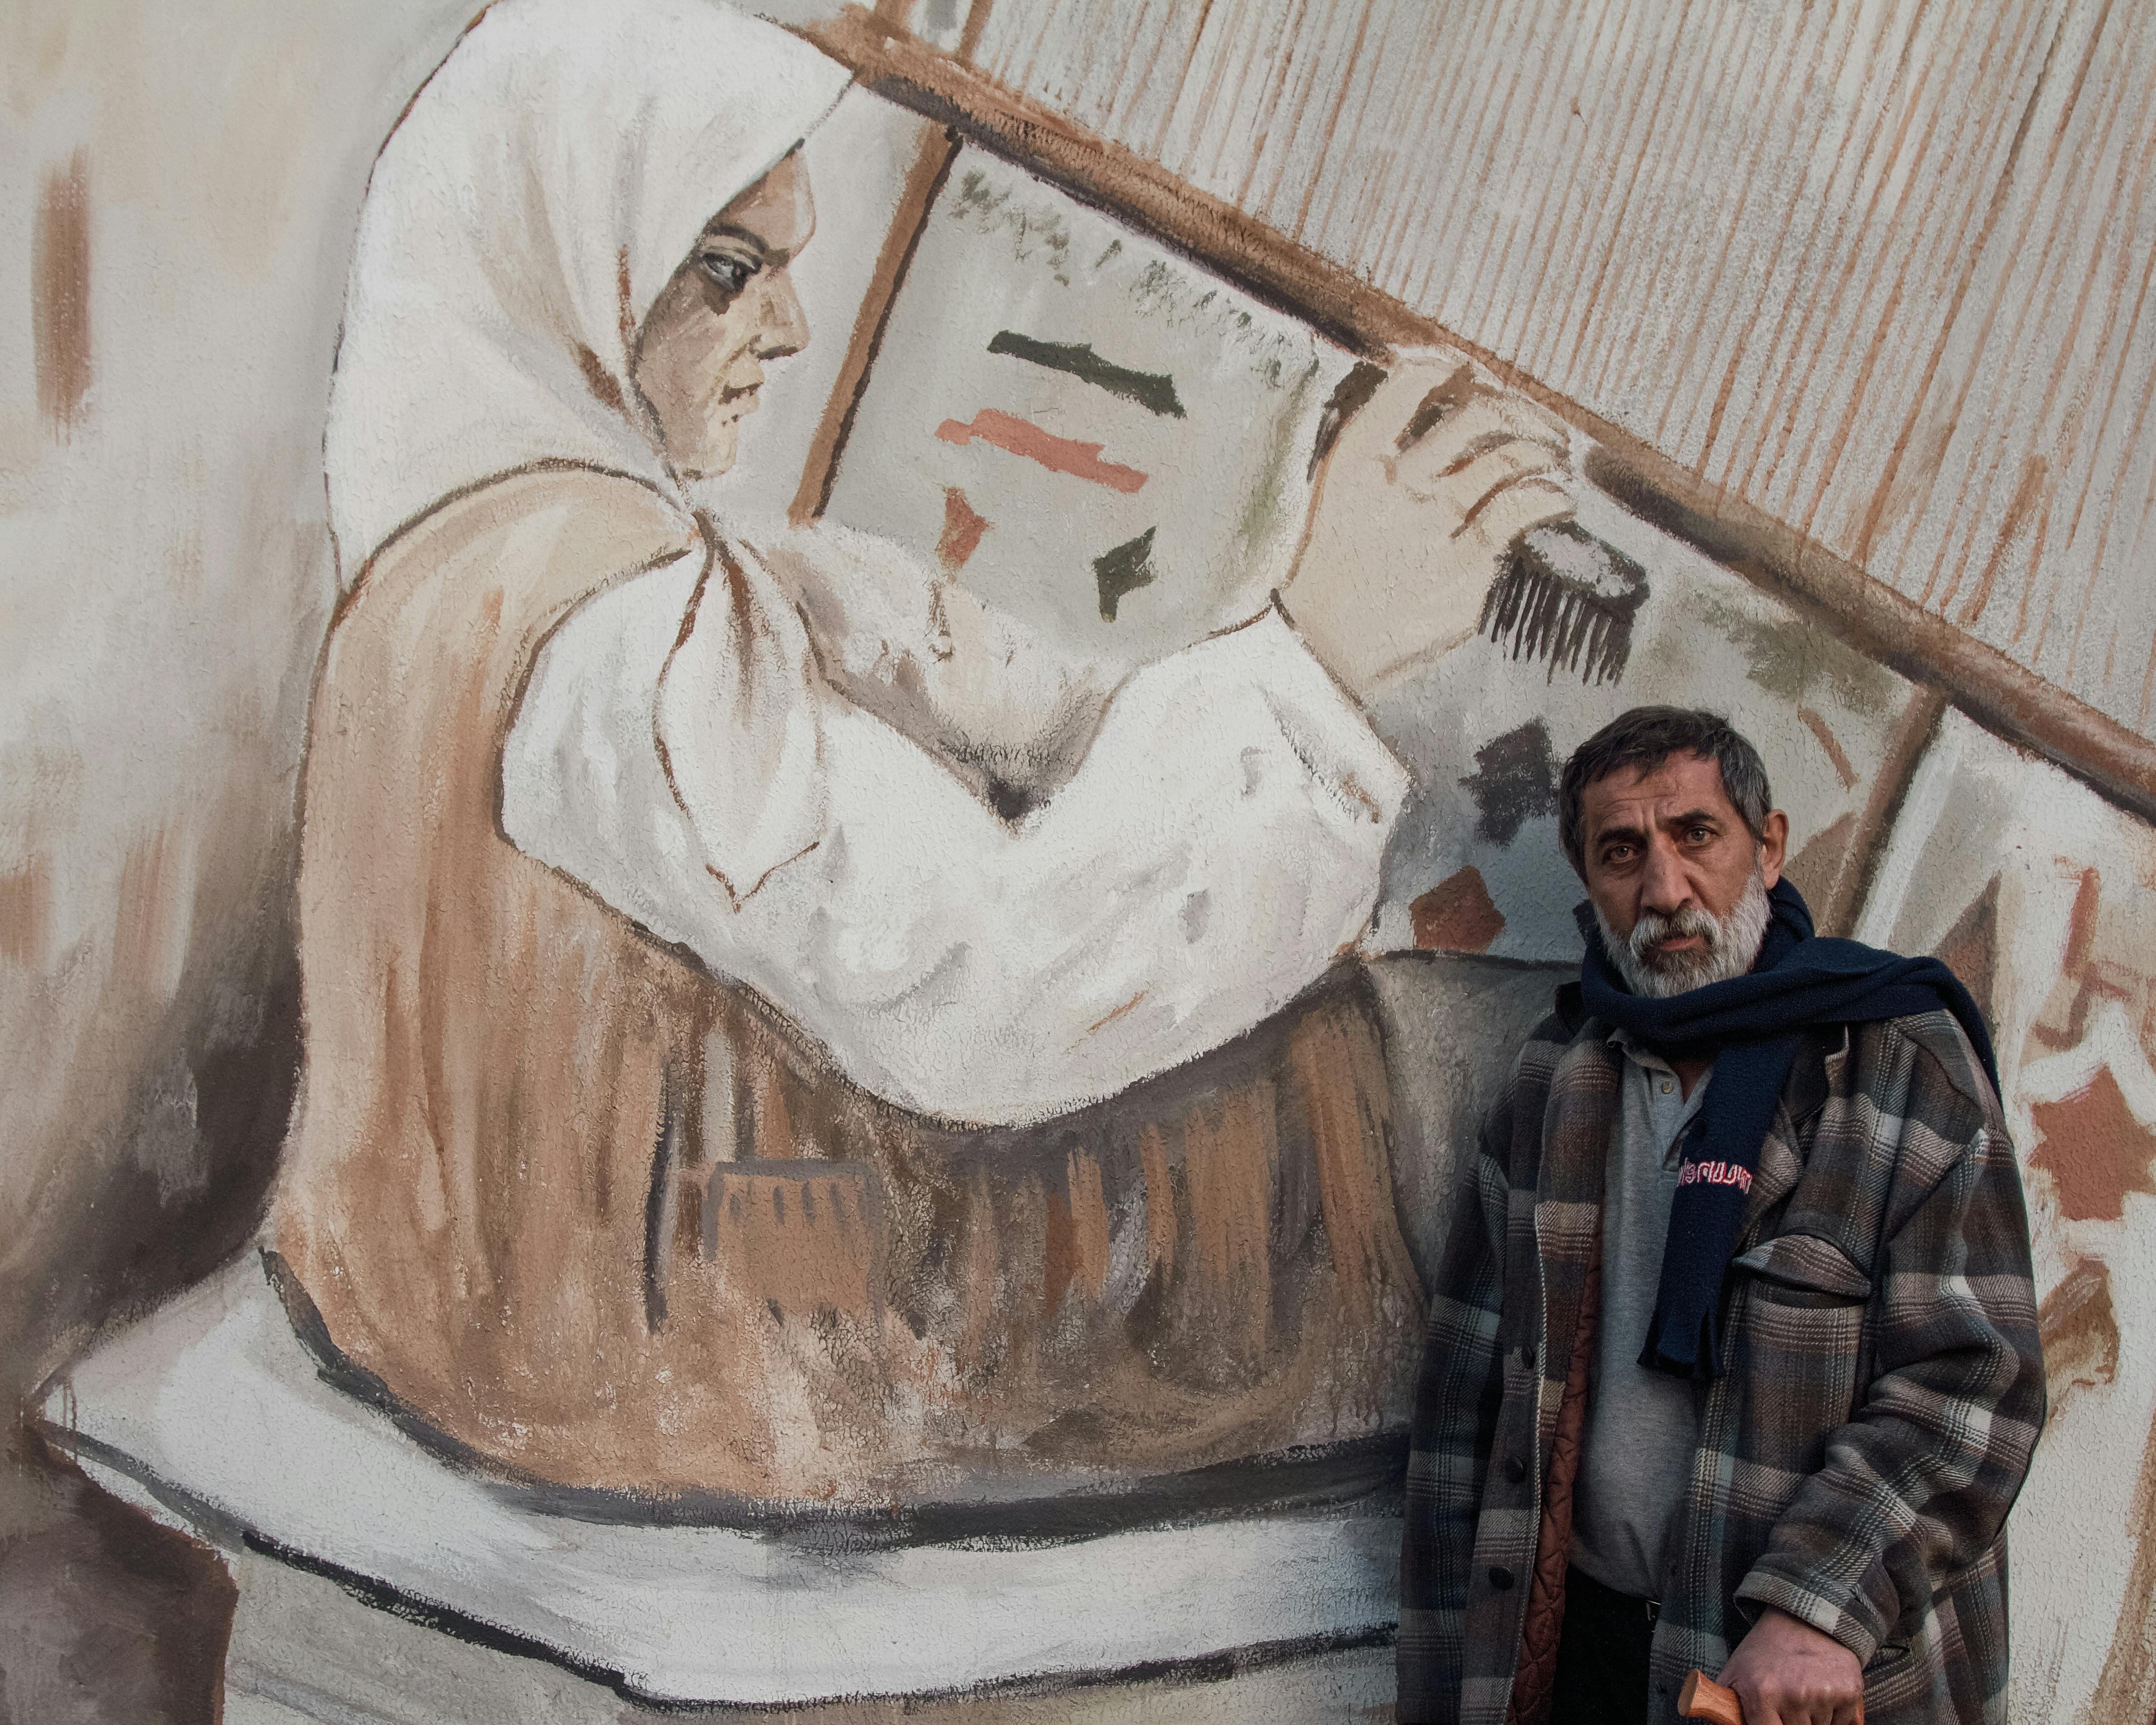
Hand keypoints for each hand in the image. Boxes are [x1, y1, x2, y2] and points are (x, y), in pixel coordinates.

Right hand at [1281, 347, 1572, 697]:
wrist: (1324, 650)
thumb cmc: (1336, 573)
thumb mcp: (1341, 500)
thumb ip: (1385, 457)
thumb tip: (1450, 416)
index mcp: (1355, 462)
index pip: (1408, 385)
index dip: (1448, 368)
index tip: (1469, 371)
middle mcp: (1395, 484)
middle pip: (1474, 415)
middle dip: (1517, 408)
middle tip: (1538, 421)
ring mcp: (1432, 524)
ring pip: (1506, 457)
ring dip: (1542, 448)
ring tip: (1554, 456)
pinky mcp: (1464, 565)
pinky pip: (1520, 509)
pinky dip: (1550, 496)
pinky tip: (1559, 499)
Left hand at [1717, 1605, 1864, 1724]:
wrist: (1802, 1619)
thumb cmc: (1764, 1653)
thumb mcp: (1734, 1674)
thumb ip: (1723, 1707)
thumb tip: (1709, 1719)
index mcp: (1761, 1694)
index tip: (1772, 1720)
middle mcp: (1794, 1695)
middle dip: (1791, 1723)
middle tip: (1787, 1704)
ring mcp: (1824, 1694)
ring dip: (1814, 1721)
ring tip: (1804, 1694)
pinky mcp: (1850, 1692)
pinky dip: (1835, 1717)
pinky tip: (1823, 1694)